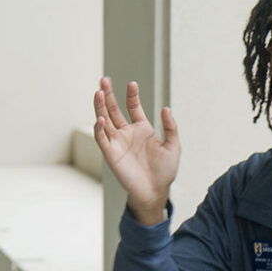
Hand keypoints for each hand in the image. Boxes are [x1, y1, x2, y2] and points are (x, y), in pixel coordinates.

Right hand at [93, 77, 180, 224]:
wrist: (155, 191)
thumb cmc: (165, 170)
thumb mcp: (173, 146)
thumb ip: (170, 127)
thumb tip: (166, 108)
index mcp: (142, 129)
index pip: (133, 107)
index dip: (132, 95)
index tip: (132, 84)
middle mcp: (127, 133)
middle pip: (114, 109)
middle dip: (108, 95)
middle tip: (103, 79)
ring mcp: (117, 142)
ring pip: (104, 120)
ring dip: (100, 107)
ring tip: (98, 92)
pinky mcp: (111, 154)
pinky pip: (102, 138)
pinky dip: (99, 128)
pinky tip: (101, 118)